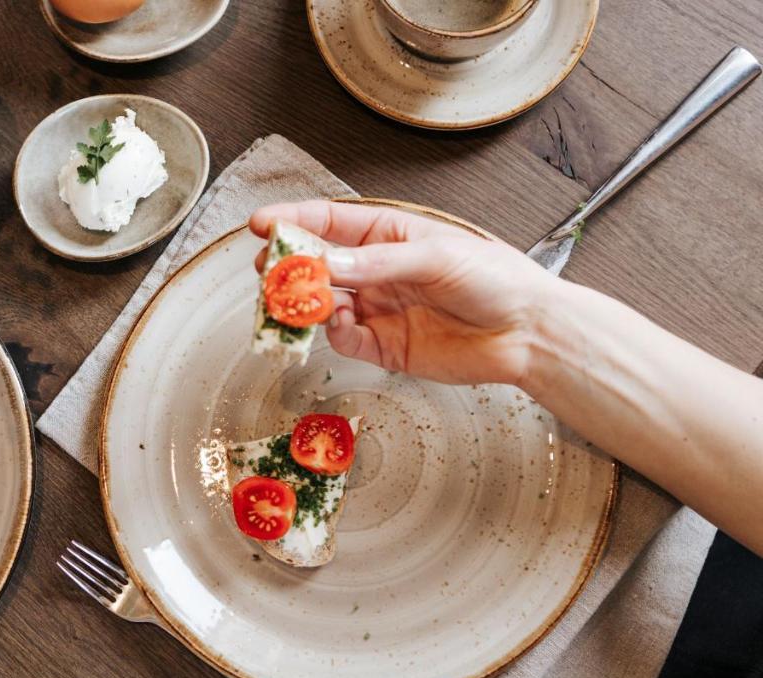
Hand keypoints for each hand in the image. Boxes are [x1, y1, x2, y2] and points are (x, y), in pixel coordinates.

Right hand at [250, 200, 558, 386]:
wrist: (526, 332)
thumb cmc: (494, 280)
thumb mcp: (436, 257)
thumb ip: (377, 263)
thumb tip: (325, 265)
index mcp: (390, 234)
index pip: (330, 222)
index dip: (294, 221)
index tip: (261, 224)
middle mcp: (378, 271)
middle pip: (317, 264)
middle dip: (288, 265)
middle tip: (266, 270)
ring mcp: (378, 308)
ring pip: (323, 303)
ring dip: (303, 302)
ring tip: (291, 301)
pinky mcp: (384, 346)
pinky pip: (343, 338)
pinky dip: (331, 332)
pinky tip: (336, 323)